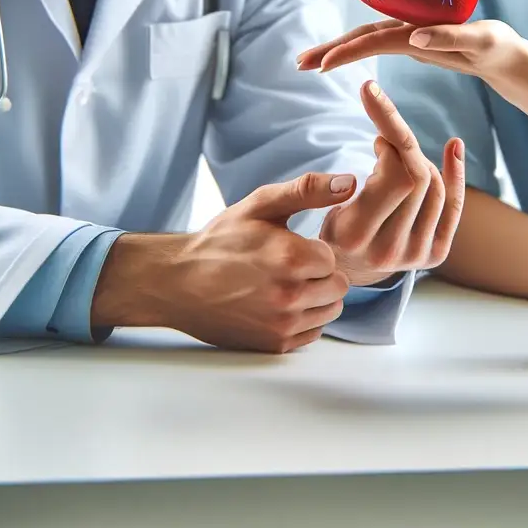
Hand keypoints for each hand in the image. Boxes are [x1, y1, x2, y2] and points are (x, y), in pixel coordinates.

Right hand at [91, 173, 356, 352]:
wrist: (176, 282)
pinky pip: (313, 333)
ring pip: (330, 311)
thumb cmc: (219, 240)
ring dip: (315, 298)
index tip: (293, 248)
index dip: (315, 251)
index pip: (334, 257)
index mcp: (291, 257)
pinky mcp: (275, 345)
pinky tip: (278, 305)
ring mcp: (282, 324)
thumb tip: (350, 182)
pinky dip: (302, 320)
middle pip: (338, 286)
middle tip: (289, 267)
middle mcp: (290, 295)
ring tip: (284, 285)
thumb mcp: (260, 204)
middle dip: (320, 275)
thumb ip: (308, 190)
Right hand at [298, 17, 527, 94]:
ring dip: (335, 51)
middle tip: (300, 64)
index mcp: (420, 26)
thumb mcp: (482, 42)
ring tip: (307, 64)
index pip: (377, 39)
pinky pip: (373, 48)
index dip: (350, 51)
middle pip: (362, 37)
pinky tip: (335, 60)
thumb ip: (451, 36)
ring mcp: (408, 35)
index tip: (324, 64)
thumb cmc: (499, 46)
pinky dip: (351, 53)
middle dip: (330, 48)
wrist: (505, 51)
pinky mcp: (409, 43)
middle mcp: (410, 27)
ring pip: (364, 42)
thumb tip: (415, 37)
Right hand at [319, 79, 465, 285]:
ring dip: (423, 161)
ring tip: (406, 155)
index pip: (394, 179)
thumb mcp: (325, 207)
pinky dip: (455, 175)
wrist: (353, 271)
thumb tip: (382, 145)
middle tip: (393, 140)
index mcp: (356, 235)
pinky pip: (453, 208)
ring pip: (436, 190)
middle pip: (418, 181)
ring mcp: (415, 255)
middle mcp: (388, 250)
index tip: (380, 138)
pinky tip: (454, 147)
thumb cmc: (337, 229)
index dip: (393, 148)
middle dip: (409, 150)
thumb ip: (343, 179)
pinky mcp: (435, 255)